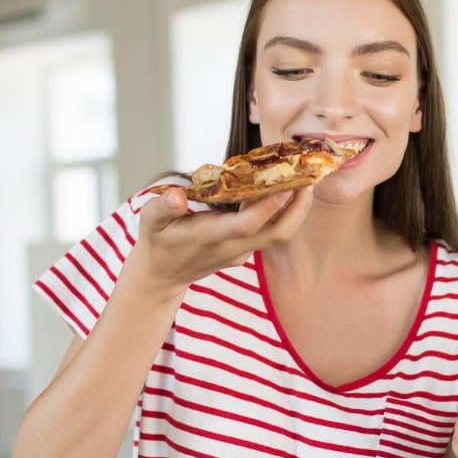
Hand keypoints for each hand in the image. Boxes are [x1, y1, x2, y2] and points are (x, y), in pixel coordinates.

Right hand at [125, 186, 313, 297]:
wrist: (162, 276)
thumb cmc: (156, 242)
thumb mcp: (150, 222)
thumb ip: (162, 207)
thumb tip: (176, 195)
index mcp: (208, 238)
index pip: (245, 226)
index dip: (266, 208)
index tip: (285, 187)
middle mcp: (230, 248)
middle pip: (275, 234)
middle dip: (296, 210)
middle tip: (308, 180)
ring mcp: (240, 252)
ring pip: (278, 235)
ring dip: (295, 211)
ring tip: (305, 181)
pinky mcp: (244, 251)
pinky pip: (270, 232)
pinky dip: (282, 212)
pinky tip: (285, 189)